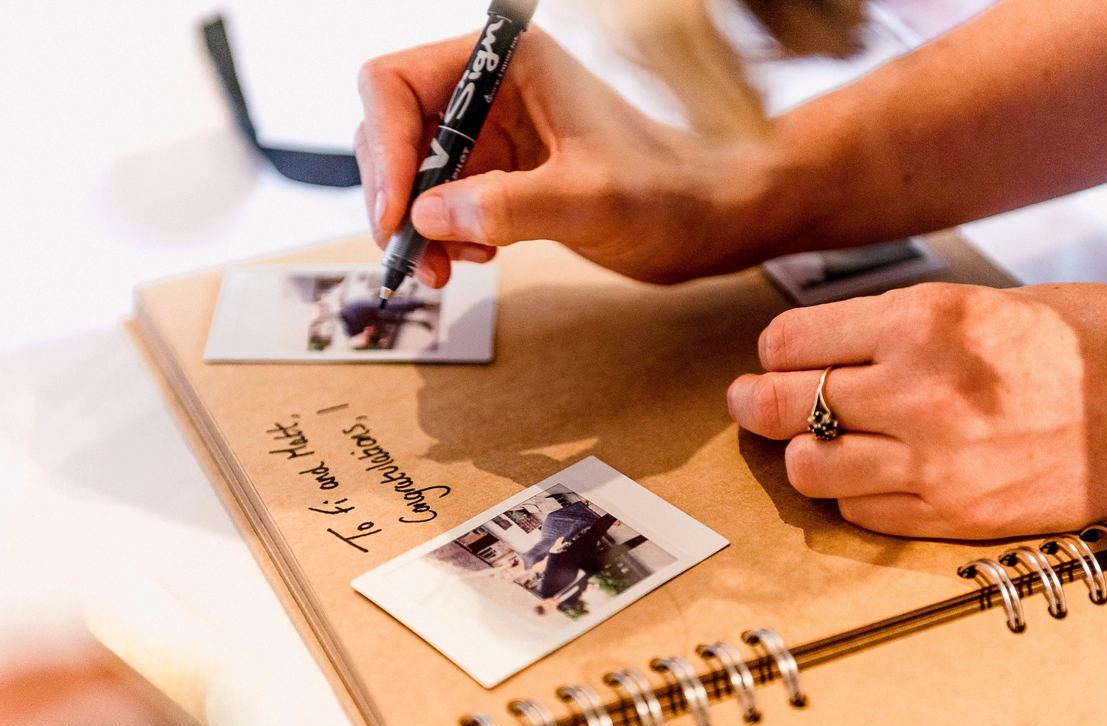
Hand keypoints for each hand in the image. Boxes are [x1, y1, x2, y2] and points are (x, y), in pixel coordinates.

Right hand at [355, 28, 773, 287]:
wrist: (704, 221)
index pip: (396, 84)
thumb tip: (427, 216)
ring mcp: (492, 130)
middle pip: (393, 128)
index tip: (397, 215)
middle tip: (414, 254)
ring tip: (450, 264)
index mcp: (509, 61)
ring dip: (416, 224)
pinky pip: (441, 199)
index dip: (385, 148)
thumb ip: (508, 206)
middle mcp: (491, 88)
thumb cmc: (667, 193)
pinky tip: (477, 255)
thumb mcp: (589, 201)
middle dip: (396, 195)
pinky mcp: (500, 171)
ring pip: (412, 171)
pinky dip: (443, 234)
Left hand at [727, 282, 1106, 538]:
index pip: (789, 342)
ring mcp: (933, 461)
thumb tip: (833, 344)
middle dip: (753, 402)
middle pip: (779, 405)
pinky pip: (861, 514)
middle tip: (747, 401)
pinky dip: (852, 496)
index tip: (775, 356)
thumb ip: (902, 325)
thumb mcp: (987, 301)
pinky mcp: (956, 516)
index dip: (774, 351)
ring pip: (807, 470)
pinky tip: (869, 477)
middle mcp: (915, 391)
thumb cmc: (1093, 341)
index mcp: (922, 320)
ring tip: (809, 446)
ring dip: (800, 456)